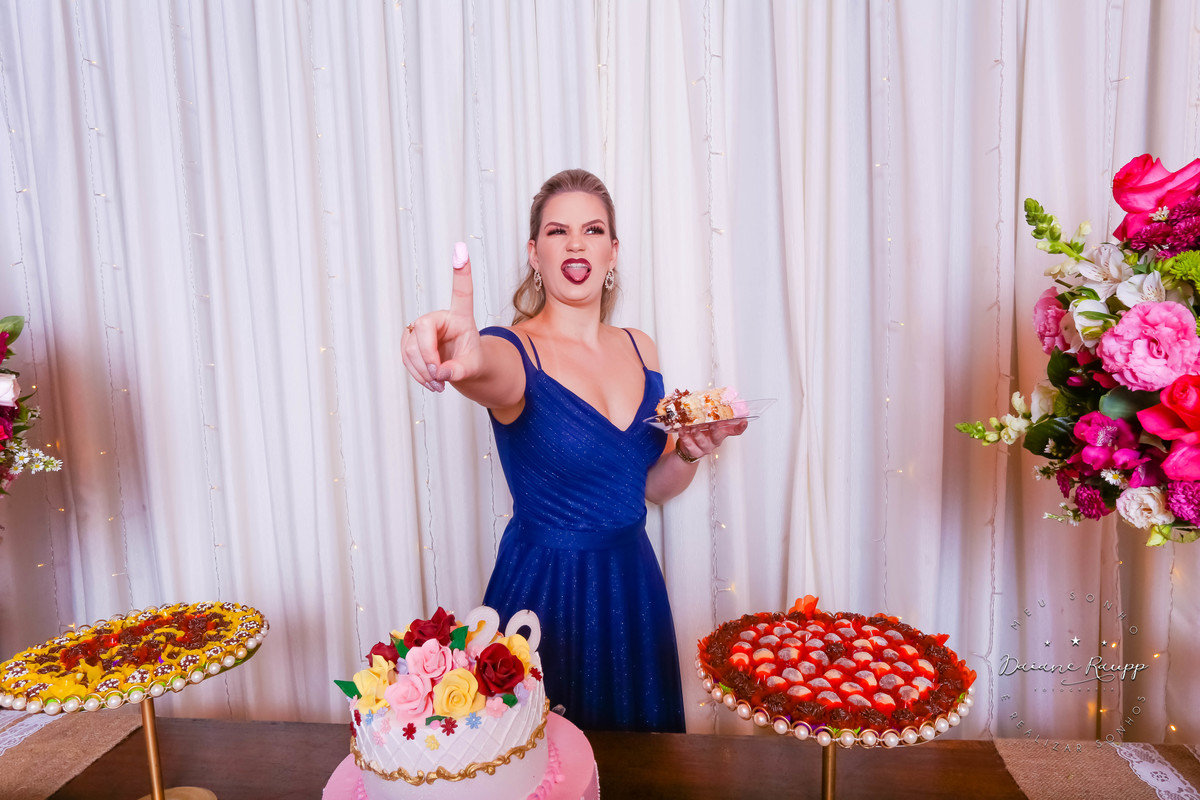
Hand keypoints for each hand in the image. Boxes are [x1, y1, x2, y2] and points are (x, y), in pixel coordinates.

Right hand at [401, 243, 480, 391]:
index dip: (460, 271)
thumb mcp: (473, 367)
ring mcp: (422, 329)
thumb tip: (439, 372)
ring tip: (438, 384)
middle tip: (438, 375)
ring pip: (410, 347)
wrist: (461, 369)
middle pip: (422, 328)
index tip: (461, 249)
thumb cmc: (472, 361)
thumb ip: (459, 370)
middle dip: (427, 355)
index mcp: (461, 317)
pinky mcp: (410, 341)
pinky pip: (405, 357)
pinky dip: (416, 373)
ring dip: (422, 370)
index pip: (461, 292)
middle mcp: (440, 318)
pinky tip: (429, 381)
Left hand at [675, 418, 747, 459]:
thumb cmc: (698, 432)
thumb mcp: (706, 422)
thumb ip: (710, 411)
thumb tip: (713, 394)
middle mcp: (714, 441)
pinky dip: (685, 437)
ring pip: (703, 441)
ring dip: (698, 433)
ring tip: (692, 427)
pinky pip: (690, 445)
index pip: (734, 431)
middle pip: (718, 436)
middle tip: (713, 424)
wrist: (687, 449)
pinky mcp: (695, 452)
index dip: (740, 427)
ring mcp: (705, 447)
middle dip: (716, 429)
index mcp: (720, 432)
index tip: (744, 421)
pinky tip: (682, 431)